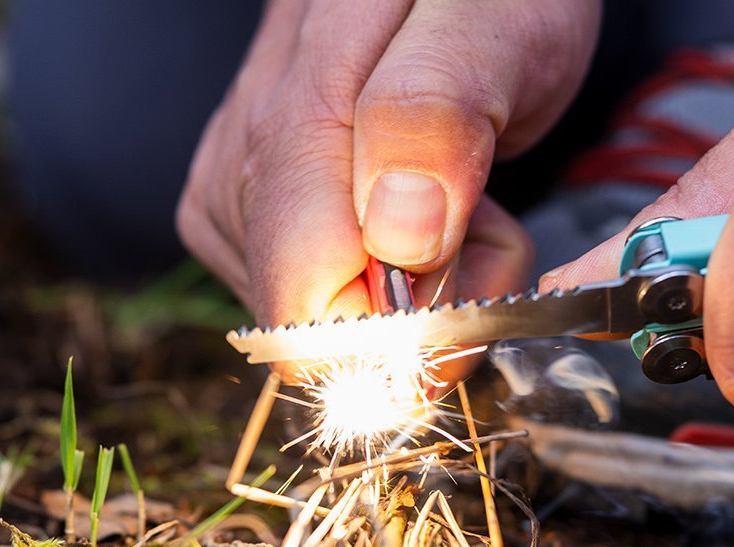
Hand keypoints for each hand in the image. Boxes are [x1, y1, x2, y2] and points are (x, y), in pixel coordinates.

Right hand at [177, 0, 597, 330]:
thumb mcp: (500, 24)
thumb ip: (438, 116)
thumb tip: (393, 241)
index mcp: (300, 103)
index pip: (306, 301)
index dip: (404, 329)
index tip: (480, 269)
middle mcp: (245, 149)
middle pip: (313, 319)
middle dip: (425, 298)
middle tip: (482, 207)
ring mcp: (234, 180)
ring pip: (316, 318)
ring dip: (415, 285)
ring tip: (452, 186)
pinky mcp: (241, 204)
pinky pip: (311, 296)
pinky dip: (387, 273)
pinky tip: (415, 203)